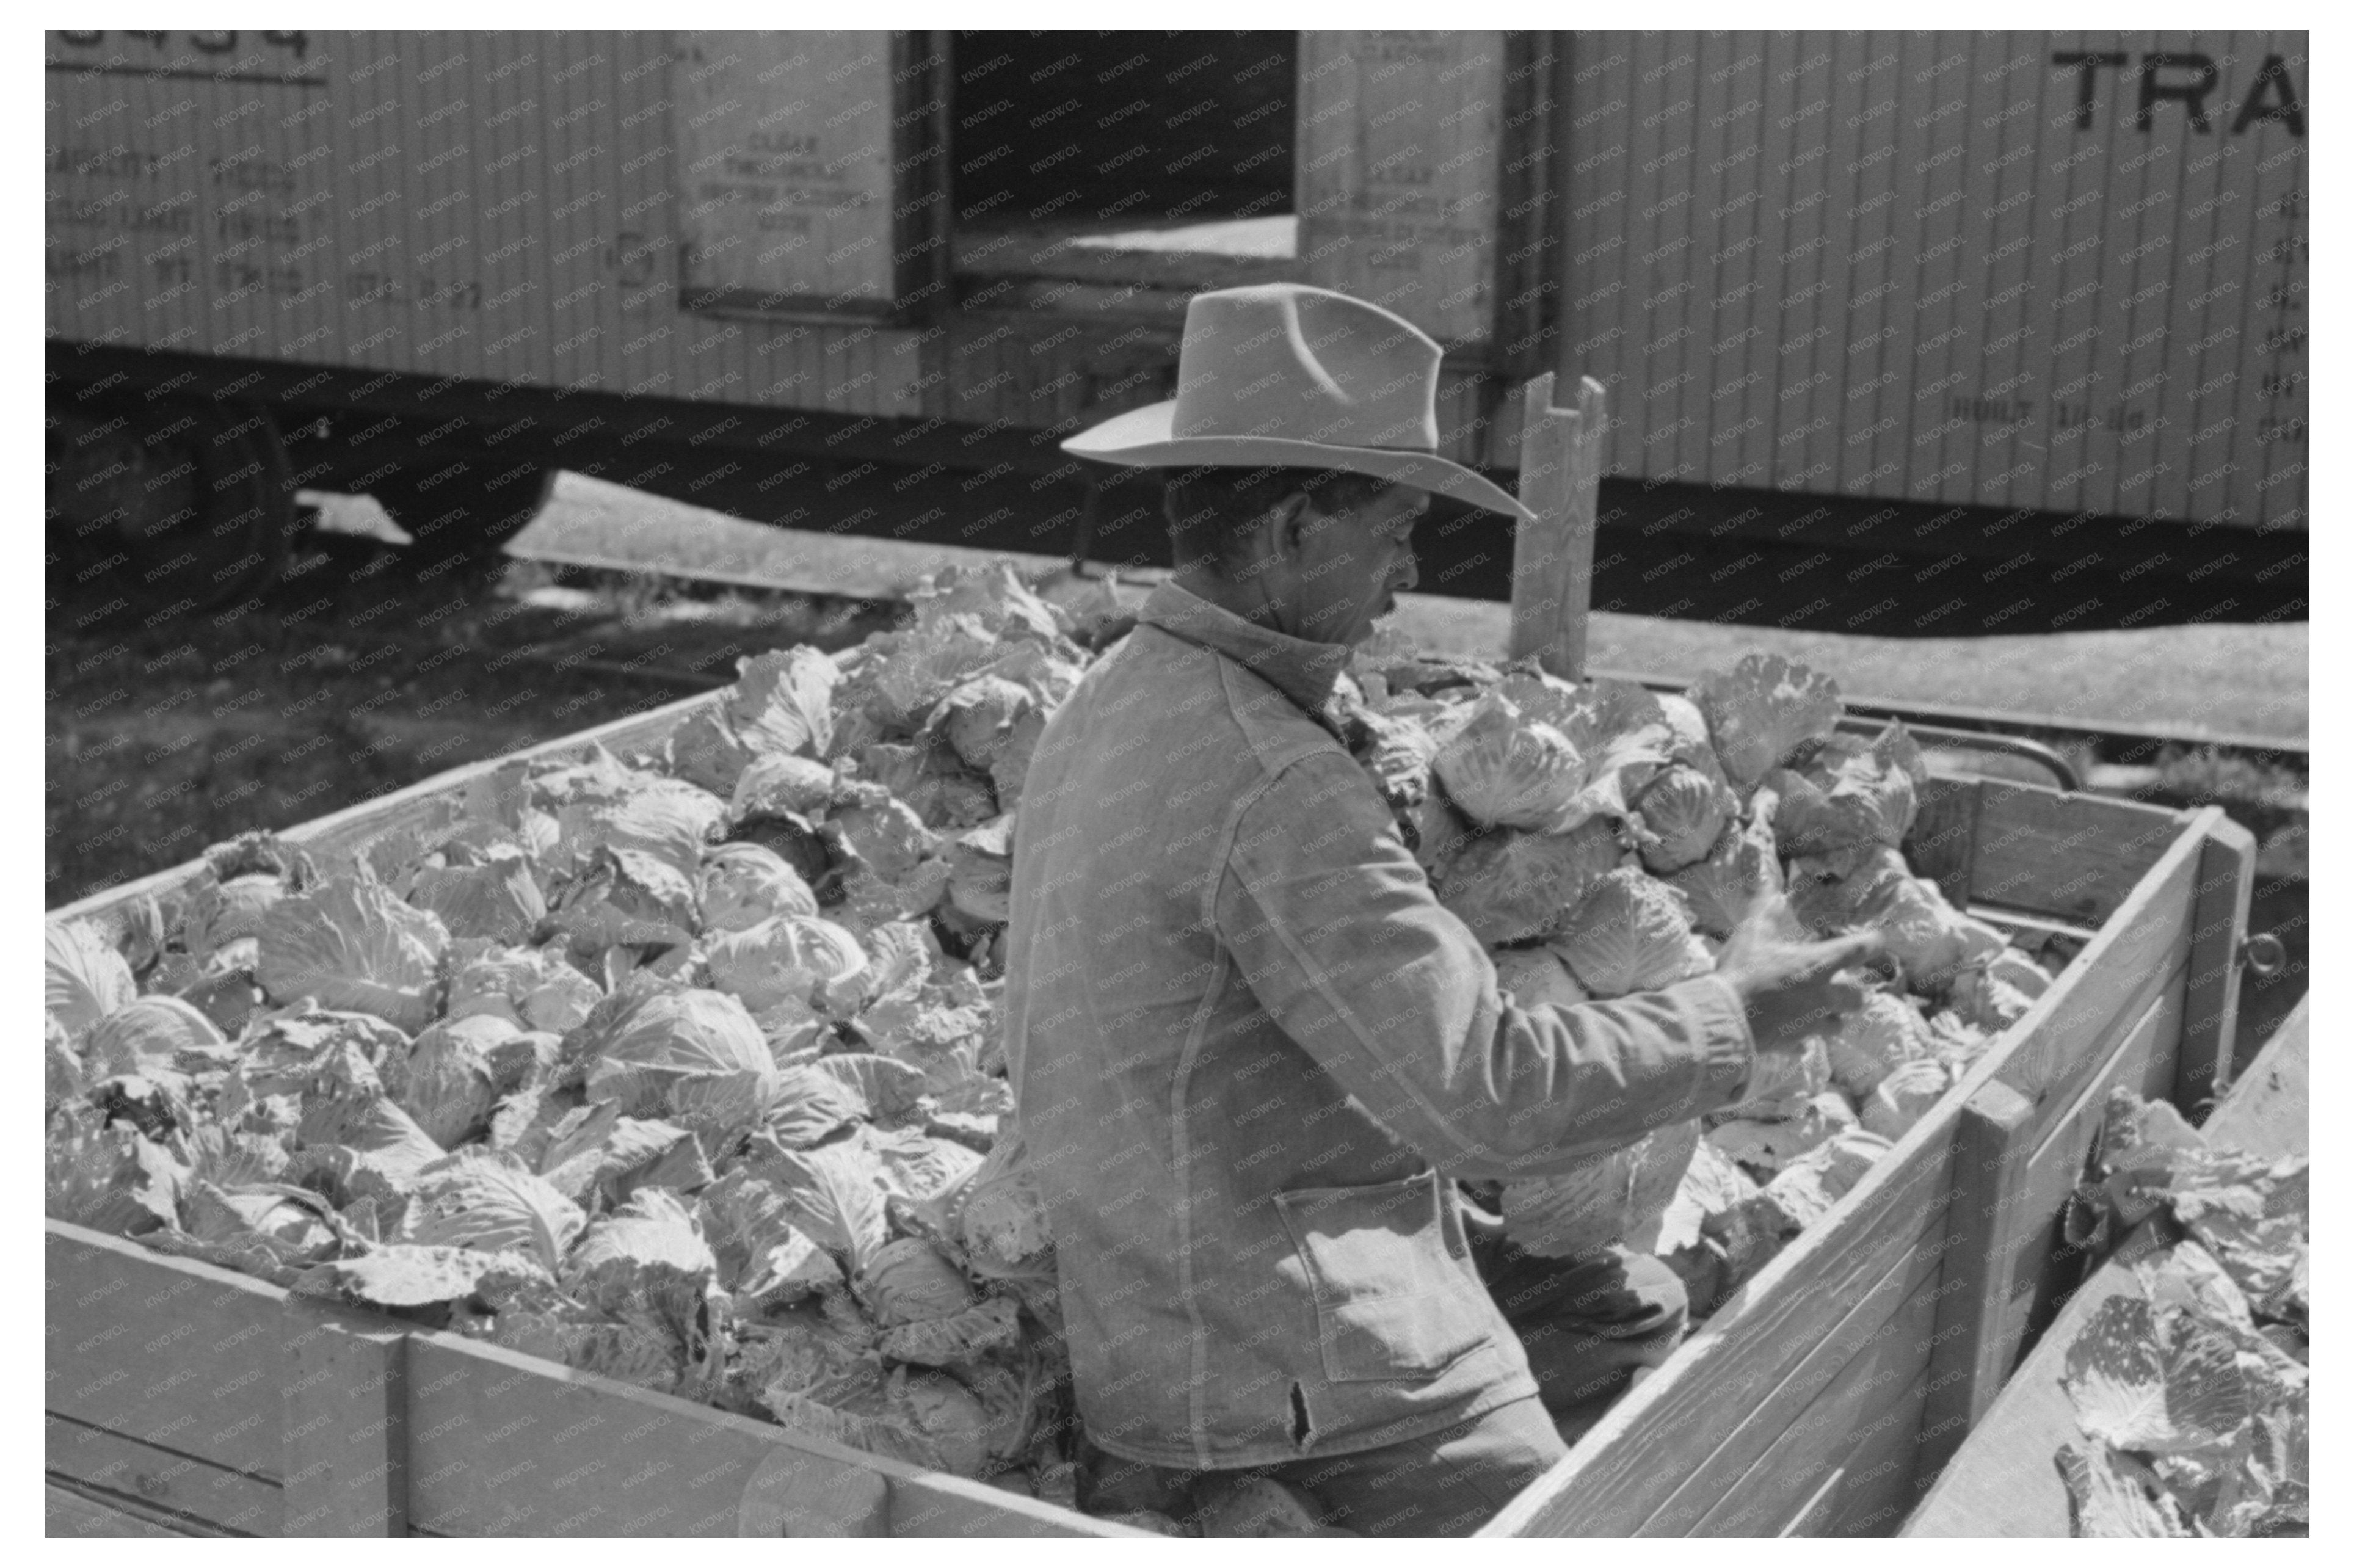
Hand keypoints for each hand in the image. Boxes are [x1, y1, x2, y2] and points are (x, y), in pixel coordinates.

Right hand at [1714, 888, 1886, 1055]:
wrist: (1725, 1018)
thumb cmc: (1742, 972)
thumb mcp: (1751, 935)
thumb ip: (1765, 910)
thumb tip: (1771, 886)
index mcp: (1817, 964)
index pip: (1858, 949)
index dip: (1872, 942)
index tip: (1877, 939)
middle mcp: (1822, 994)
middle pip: (1858, 998)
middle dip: (1855, 993)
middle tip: (1846, 987)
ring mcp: (1810, 1022)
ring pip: (1838, 1025)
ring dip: (1833, 1018)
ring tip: (1821, 1012)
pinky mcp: (1794, 1041)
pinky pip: (1807, 1044)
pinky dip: (1803, 1039)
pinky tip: (1795, 1036)